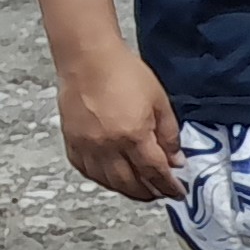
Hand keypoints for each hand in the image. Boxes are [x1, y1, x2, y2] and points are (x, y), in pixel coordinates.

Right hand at [56, 47, 184, 203]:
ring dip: (127, 190)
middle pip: (131, 183)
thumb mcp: (159, 102)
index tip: (177, 192)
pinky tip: (112, 178)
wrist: (87, 56)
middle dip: (149, 193)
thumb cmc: (124, 72)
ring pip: (108, 182)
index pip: (155, 172)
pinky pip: (87, 170)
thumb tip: (176, 161)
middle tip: (160, 193)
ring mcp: (87, 145)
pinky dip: (102, 179)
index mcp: (133, 135)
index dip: (168, 186)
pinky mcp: (72, 141)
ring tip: (140, 190)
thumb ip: (169, 135)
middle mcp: (108, 145)